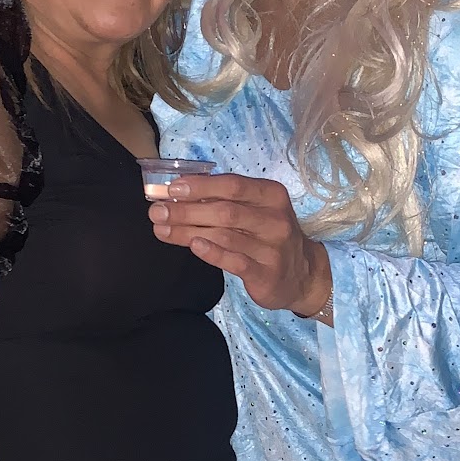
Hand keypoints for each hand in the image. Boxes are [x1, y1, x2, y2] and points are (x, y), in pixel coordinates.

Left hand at [149, 173, 331, 316]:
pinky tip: (193, 246)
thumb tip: (177, 193)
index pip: (232, 185)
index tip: (171, 189)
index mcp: (271, 196)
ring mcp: (272, 247)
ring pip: (225, 235)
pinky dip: (212, 252)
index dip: (200, 186)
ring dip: (188, 231)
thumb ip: (225, 200)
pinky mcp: (266, 273)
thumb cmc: (269, 236)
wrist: (302, 275)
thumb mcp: (256, 210)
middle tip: (157, 211)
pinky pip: (234, 261)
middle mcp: (275, 219)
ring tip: (162, 229)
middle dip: (186, 210)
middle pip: (225, 210)